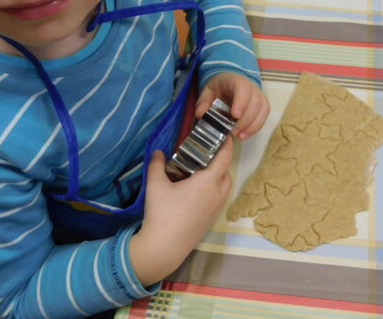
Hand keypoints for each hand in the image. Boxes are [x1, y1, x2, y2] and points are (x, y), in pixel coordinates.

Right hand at [130, 138, 232, 285]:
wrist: (163, 248)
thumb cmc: (161, 214)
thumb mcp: (155, 186)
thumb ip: (156, 164)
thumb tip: (158, 151)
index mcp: (207, 182)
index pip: (225, 158)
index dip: (227, 145)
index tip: (226, 134)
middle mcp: (217, 194)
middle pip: (226, 172)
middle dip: (221, 160)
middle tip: (207, 152)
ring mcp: (216, 208)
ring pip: (224, 186)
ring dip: (219, 176)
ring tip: (201, 170)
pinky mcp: (212, 220)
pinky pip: (219, 198)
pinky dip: (215, 189)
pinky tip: (197, 190)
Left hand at [196, 72, 268, 139]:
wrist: (229, 83)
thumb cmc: (219, 88)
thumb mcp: (208, 92)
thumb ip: (203, 102)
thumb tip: (201, 114)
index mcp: (236, 81)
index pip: (242, 89)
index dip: (241, 102)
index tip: (235, 115)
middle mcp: (251, 87)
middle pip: (254, 102)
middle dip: (246, 119)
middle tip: (234, 131)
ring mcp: (259, 95)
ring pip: (262, 109)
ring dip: (252, 125)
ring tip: (240, 136)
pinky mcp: (262, 104)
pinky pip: (264, 116)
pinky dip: (256, 127)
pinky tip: (245, 135)